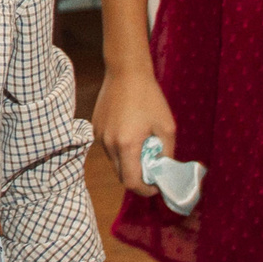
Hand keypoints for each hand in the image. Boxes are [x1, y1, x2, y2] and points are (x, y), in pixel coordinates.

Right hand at [92, 63, 177, 195]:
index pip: (131, 182)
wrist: (126, 72)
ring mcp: (99, 136)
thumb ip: (166, 153)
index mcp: (126, 145)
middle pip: (121, 175)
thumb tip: (163, 170)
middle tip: (152, 168)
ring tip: (142, 146)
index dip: (145, 190)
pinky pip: (108, 148)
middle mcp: (108, 144)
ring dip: (128, 162)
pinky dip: (120, 149)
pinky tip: (130, 132)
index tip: (156, 186)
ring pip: (114, 161)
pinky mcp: (95, 128)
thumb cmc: (149, 98)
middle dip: (137, 177)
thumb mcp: (167, 127)